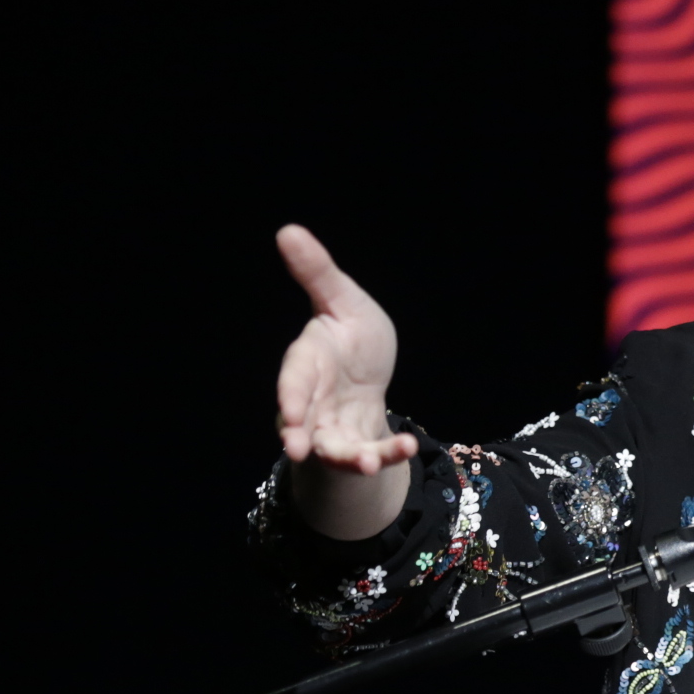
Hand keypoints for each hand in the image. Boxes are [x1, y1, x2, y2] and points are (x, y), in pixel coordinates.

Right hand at [274, 224, 418, 478]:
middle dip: (301, 438)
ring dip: (350, 458)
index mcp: (307, 362)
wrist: (369, 372)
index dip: (289, 397)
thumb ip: (316, 272)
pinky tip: (407, 447)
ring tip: (370, 463)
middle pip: (302, 422)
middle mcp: (312, 400)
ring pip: (333, 449)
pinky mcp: (355, 445)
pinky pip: (366, 455)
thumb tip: (287, 230)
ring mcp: (331, 426)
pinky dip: (385, 454)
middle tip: (297, 452)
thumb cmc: (350, 332)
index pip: (293, 381)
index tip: (289, 415)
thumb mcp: (341, 298)